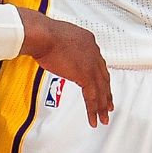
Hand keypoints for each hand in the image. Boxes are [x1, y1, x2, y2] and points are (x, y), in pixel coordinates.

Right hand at [17, 8, 112, 127]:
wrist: (42, 36)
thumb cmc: (44, 34)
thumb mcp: (60, 38)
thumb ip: (66, 47)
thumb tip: (62, 53)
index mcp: (88, 41)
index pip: (98, 63)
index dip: (101, 77)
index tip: (102, 86)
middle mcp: (93, 52)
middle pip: (104, 77)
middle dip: (106, 93)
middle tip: (108, 105)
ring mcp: (91, 64)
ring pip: (101, 89)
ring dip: (102, 106)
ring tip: (103, 118)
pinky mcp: (85, 75)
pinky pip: (92, 97)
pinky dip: (93, 109)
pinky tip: (93, 118)